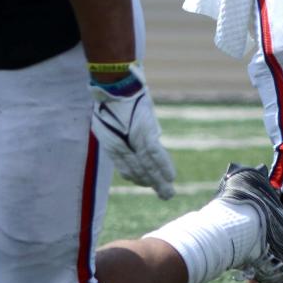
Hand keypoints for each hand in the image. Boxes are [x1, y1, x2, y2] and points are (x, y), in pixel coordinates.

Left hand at [90, 65, 175, 199]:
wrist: (114, 86)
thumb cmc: (113, 97)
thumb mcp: (112, 116)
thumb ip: (124, 128)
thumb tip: (143, 132)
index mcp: (111, 144)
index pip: (125, 167)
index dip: (137, 177)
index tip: (147, 183)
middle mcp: (120, 147)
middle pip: (137, 171)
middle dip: (152, 184)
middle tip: (165, 196)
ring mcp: (132, 141)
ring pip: (147, 167)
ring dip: (159, 182)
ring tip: (169, 193)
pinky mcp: (144, 134)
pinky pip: (155, 156)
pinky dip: (164, 167)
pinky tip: (171, 177)